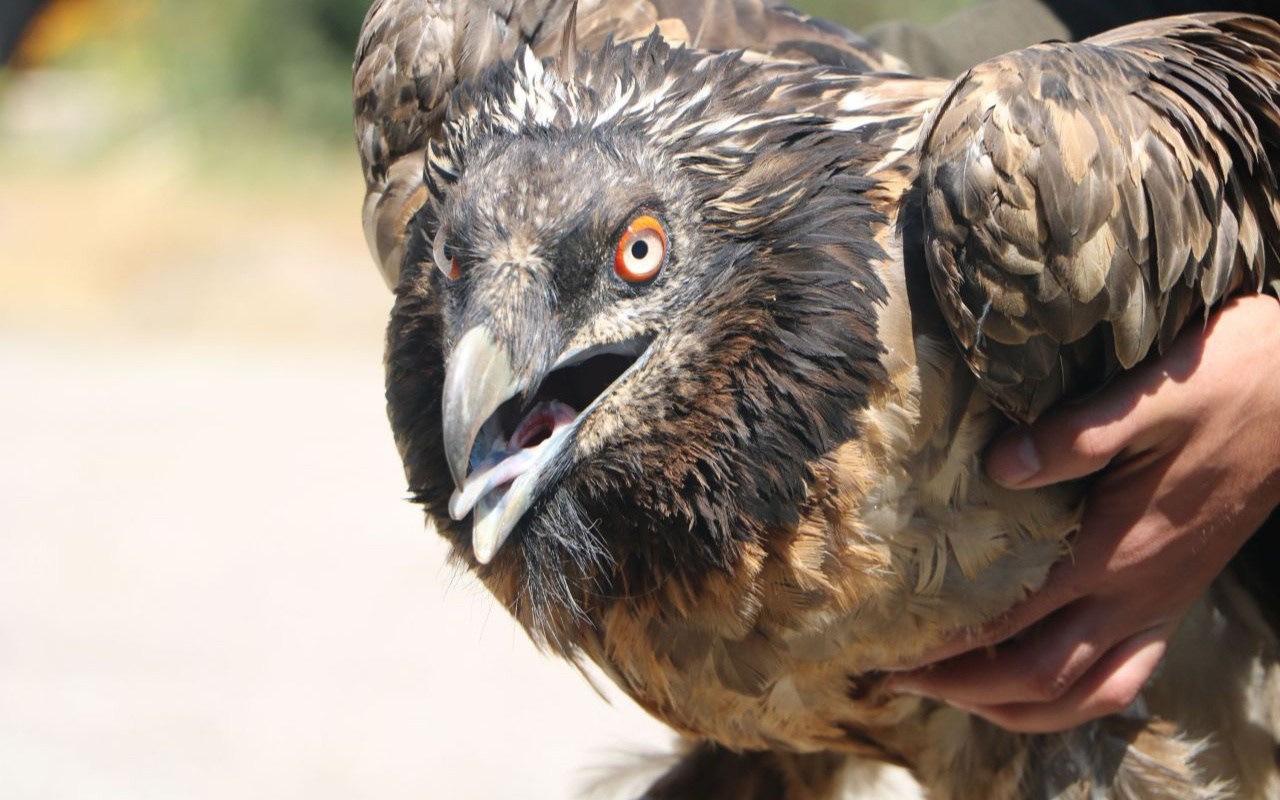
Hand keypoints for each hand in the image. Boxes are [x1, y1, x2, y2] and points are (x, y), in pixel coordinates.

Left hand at [888, 294, 1279, 732]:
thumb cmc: (1225, 386)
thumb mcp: (1150, 398)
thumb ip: (1073, 436)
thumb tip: (999, 465)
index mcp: (1115, 550)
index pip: (1010, 617)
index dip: (944, 641)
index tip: (885, 647)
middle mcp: (1134, 594)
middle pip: (1034, 675)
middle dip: (958, 686)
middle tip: (893, 678)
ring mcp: (1158, 606)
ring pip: (1080, 695)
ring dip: (1010, 706)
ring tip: (952, 695)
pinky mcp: (1174, 602)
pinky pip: (1122, 680)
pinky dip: (1072, 700)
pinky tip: (1039, 691)